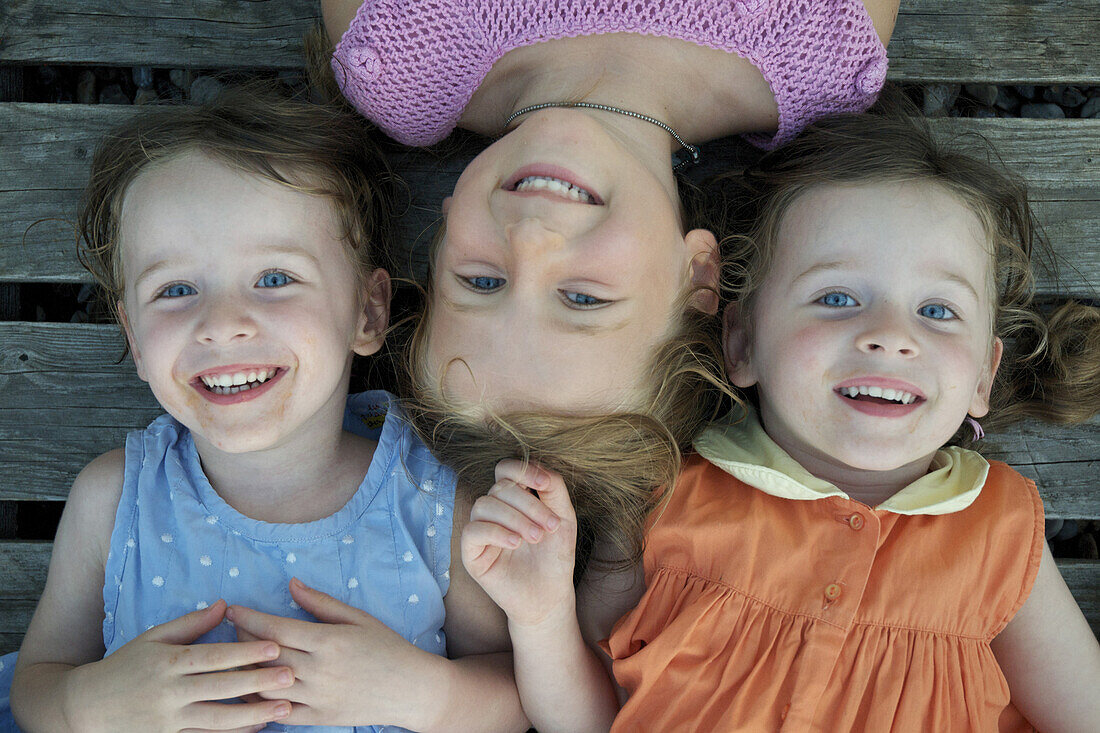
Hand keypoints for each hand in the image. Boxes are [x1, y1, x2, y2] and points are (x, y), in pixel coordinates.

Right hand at [67, 599, 292, 732]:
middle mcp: (169, 693)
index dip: (245, 653)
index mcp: (168, 663)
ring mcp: (168, 721)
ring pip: (217, 719)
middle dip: (258, 682)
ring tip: (284, 708)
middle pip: (221, 688)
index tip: (275, 648)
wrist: (85, 708)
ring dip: (253, 714)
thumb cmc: (125, 666)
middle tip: (291, 676)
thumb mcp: (153, 638)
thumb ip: (191, 624)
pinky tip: (257, 728)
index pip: (213, 657)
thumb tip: (225, 605)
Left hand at [228, 579, 443, 728]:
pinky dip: (259, 704)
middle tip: (230, 630)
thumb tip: (291, 584)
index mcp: (329, 641)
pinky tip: (249, 692)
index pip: (276, 628)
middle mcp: (319, 670)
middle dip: (242, 641)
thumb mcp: (358, 618)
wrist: (410, 689)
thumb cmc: (386, 647)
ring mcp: (318, 697)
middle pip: (266, 655)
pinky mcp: (319, 718)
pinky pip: (279, 713)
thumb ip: (321, 603)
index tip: (232, 610)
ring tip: (235, 660)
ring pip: (267, 686)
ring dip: (246, 672)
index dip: (249, 618)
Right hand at [461, 460, 577, 626]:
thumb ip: (554, 489)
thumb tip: (539, 467)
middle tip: (550, 527)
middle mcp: (494, 509)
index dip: (523, 470)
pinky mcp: (471, 552)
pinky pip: (473, 531)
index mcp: (514, 497)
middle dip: (528, 504)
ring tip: (535, 538)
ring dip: (514, 519)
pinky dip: (495, 533)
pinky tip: (515, 544)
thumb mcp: (563, 517)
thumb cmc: (555, 556)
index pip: (506, 469)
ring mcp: (480, 529)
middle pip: (500, 488)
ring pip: (484, 505)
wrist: (549, 595)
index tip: (545, 485)